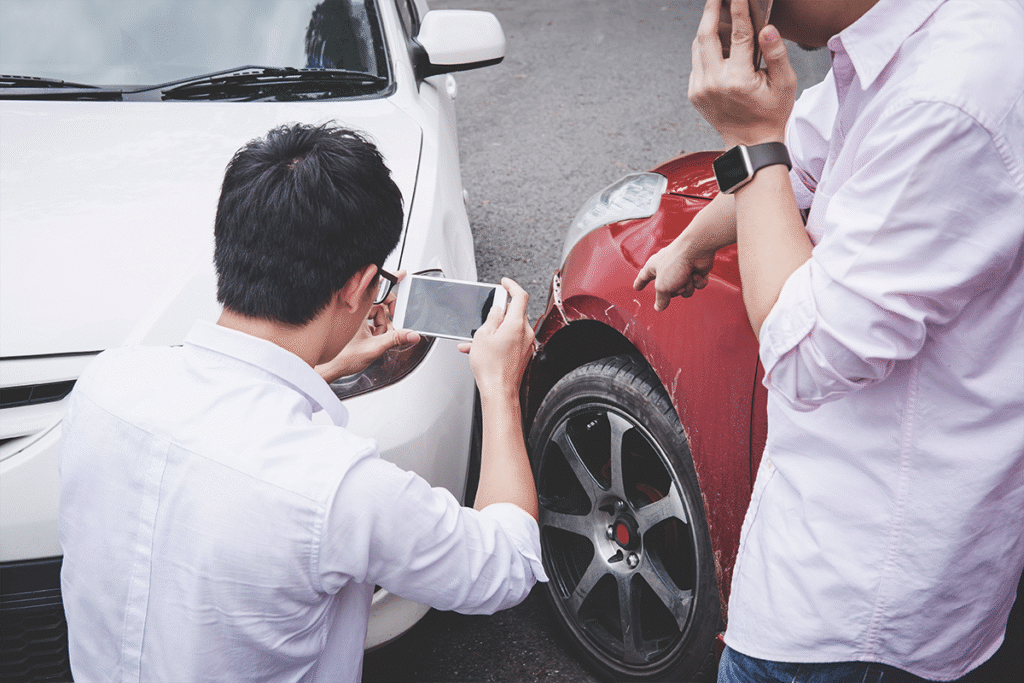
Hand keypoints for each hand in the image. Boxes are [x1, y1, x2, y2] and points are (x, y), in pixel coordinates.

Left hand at [315, 271, 419, 382]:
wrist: (330, 368)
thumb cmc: (342, 356)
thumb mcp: (374, 347)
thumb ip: (395, 340)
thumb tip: (412, 335)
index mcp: (358, 310)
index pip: (377, 288)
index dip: (390, 279)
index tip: (401, 275)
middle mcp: (356, 310)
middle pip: (381, 303)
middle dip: (389, 314)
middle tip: (394, 325)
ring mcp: (356, 318)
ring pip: (377, 314)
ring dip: (382, 326)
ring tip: (377, 339)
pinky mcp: (356, 325)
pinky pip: (372, 321)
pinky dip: (377, 329)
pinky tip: (374, 339)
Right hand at [457, 279, 534, 401]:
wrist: (499, 391)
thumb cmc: (491, 368)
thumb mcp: (483, 336)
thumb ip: (492, 317)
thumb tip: (498, 308)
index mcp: (516, 324)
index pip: (520, 296)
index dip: (512, 286)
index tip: (505, 283)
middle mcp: (526, 333)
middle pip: (516, 312)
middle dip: (500, 312)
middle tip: (487, 313)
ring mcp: (526, 345)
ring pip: (511, 328)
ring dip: (495, 329)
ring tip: (477, 339)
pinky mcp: (523, 354)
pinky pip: (511, 341)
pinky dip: (498, 341)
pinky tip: (482, 349)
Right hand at [634, 233, 717, 310]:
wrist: (697, 249)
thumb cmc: (675, 263)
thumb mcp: (663, 286)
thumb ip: (661, 299)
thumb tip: (659, 308)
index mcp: (654, 267)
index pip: (644, 277)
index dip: (640, 283)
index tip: (637, 288)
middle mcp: (668, 268)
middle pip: (669, 291)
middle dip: (675, 291)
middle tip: (676, 283)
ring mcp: (683, 269)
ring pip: (685, 290)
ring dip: (687, 286)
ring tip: (687, 277)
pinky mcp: (696, 270)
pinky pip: (697, 285)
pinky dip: (697, 281)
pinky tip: (696, 273)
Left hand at [689, 0, 796, 145]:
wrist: (750, 143)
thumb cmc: (771, 112)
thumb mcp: (784, 83)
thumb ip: (776, 53)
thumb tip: (767, 28)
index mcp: (737, 79)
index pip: (739, 34)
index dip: (739, 8)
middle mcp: (714, 82)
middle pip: (707, 34)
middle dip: (711, 9)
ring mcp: (700, 88)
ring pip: (698, 47)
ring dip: (706, 26)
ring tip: (715, 11)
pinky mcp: (694, 92)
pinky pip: (696, 62)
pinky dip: (704, 47)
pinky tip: (715, 39)